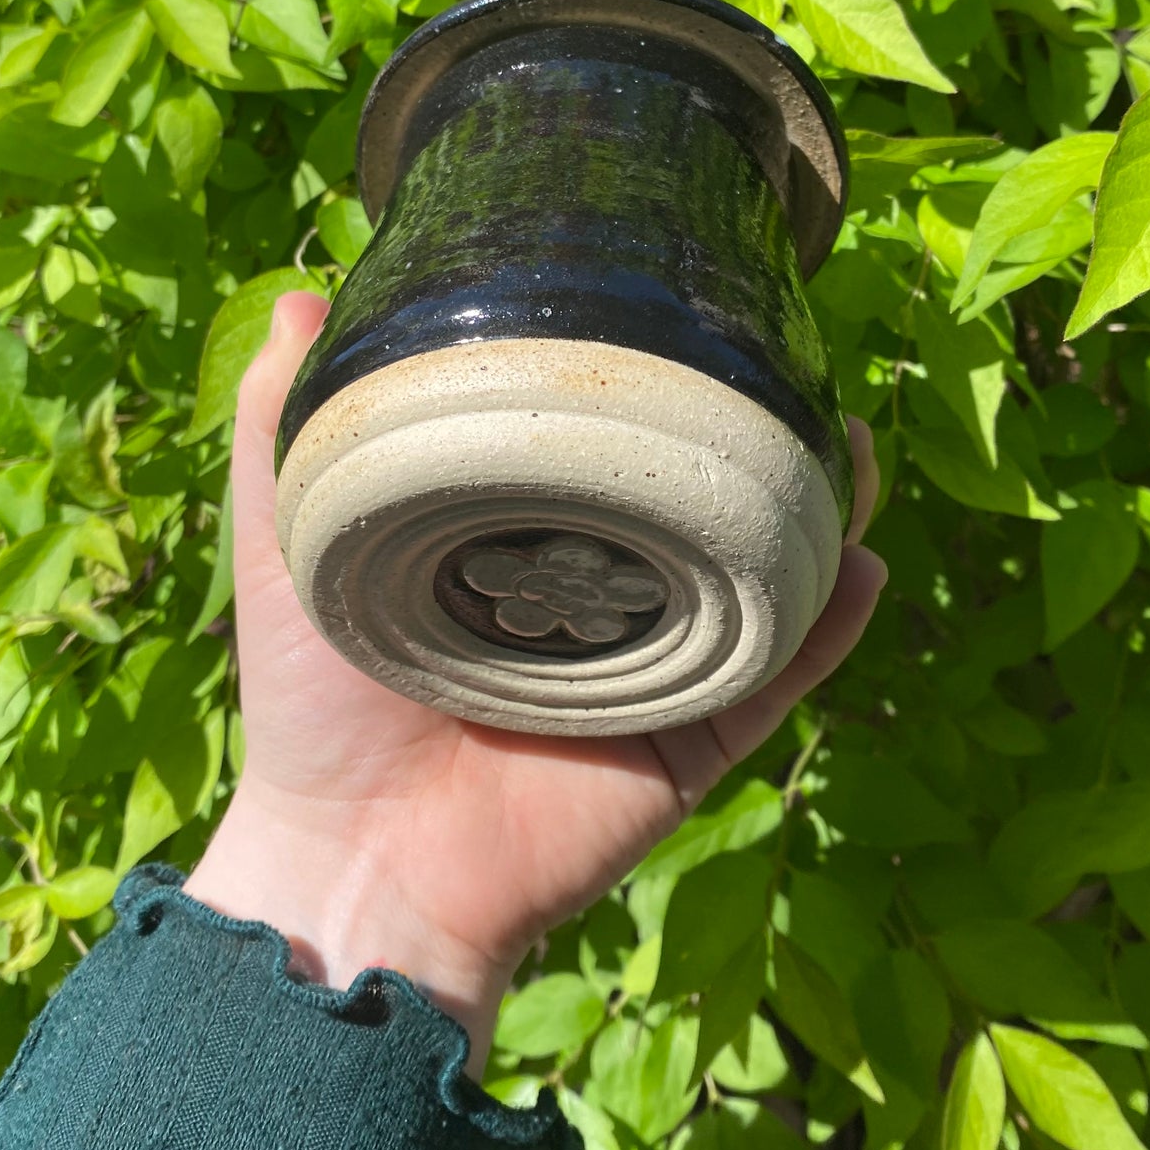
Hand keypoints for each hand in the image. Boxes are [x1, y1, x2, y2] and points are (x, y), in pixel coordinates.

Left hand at [185, 292, 885, 1065]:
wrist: (353, 856)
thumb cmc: (314, 703)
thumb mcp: (286, 543)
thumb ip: (285, 427)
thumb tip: (304, 293)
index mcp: (522, 547)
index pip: (602, 452)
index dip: (652, 386)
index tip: (693, 311)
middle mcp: (601, 600)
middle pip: (701, 505)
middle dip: (761, 436)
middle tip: (796, 364)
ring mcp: (656, 670)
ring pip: (762, 580)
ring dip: (819, 515)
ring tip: (849, 444)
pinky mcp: (690, 742)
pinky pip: (777, 681)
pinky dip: (830, 630)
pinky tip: (864, 564)